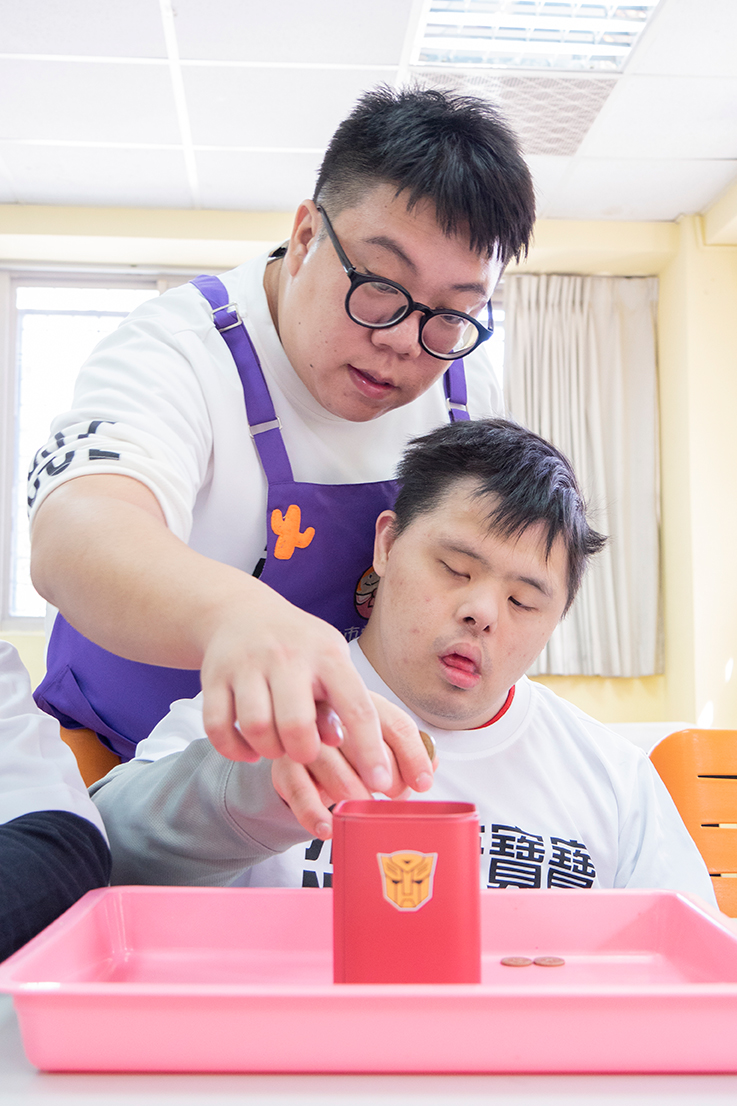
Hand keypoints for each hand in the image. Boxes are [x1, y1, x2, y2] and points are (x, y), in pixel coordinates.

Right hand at [199, 584, 407, 791]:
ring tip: (277, 747)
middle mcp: (287, 656)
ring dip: (269, 751)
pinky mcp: (213, 676)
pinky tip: (249, 749)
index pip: (356, 706)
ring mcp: (247, 664)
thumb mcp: (332, 664)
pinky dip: (234, 750)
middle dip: (303, 752)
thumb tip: (345, 745)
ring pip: (256, 728)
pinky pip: (219, 728)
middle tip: (304, 752)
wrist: (243, 613)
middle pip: (296, 725)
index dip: (369, 749)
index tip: (381, 782)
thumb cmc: (300, 649)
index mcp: (327, 655)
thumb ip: (343, 704)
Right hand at [271, 692, 435, 838]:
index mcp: (363, 701)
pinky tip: (327, 826)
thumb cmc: (350, 743)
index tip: (423, 784)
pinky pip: (298, 789)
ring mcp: (304, 737)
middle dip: (384, 779)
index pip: (395, 725)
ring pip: (332, 765)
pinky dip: (313, 812)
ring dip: (352, 793)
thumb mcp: (380, 740)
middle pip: (364, 743)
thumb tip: (429, 771)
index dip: (413, 757)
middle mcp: (332, 712)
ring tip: (362, 807)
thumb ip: (408, 751)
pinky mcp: (283, 763)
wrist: (297, 741)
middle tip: (389, 795)